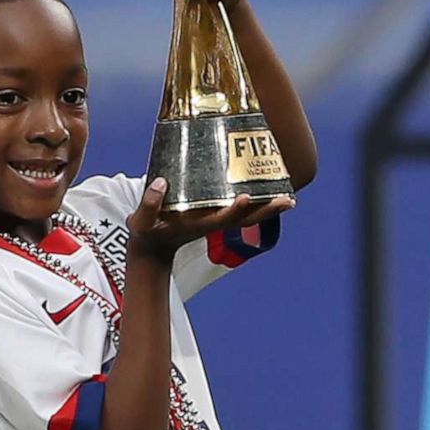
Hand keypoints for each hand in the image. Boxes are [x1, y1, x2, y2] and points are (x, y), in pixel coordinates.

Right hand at [125, 176, 292, 260]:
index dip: (234, 209)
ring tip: (288, 197)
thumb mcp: (141, 221)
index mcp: (198, 224)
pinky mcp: (216, 214)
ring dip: (268, 207)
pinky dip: (257, 203)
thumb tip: (160, 182)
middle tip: (288, 200)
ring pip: (248, 215)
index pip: (221, 218)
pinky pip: (241, 210)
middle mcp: (212, 221)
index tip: (246, 197)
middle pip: (245, 219)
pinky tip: (268, 191)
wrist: (153, 247)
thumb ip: (149, 204)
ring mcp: (216, 219)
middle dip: (266, 211)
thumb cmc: (147, 232)